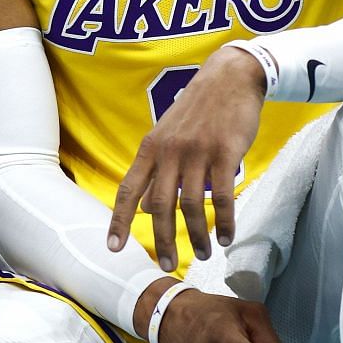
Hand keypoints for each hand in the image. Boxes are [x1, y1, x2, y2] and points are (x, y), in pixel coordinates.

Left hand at [109, 46, 264, 271]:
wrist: (230, 77)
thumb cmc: (198, 110)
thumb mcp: (167, 135)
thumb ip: (155, 170)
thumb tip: (143, 207)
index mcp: (151, 149)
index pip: (128, 190)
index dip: (119, 220)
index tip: (113, 248)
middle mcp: (169, 151)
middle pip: (160, 205)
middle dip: (162, 240)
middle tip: (168, 265)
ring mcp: (197, 152)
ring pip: (192, 205)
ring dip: (197, 234)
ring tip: (204, 252)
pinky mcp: (225, 152)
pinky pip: (224, 196)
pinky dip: (225, 221)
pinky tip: (226, 237)